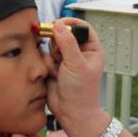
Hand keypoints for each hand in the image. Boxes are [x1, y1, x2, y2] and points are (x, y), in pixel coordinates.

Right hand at [45, 18, 105, 136]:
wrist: (71, 113)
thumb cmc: (81, 92)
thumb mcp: (77, 64)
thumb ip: (67, 43)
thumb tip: (59, 25)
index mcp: (91, 49)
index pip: (82, 27)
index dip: (70, 23)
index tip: (58, 23)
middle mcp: (79, 52)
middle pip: (64, 34)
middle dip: (58, 43)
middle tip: (58, 53)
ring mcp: (66, 59)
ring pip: (52, 45)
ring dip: (52, 56)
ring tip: (58, 69)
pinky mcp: (54, 67)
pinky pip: (45, 57)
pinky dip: (47, 65)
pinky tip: (53, 75)